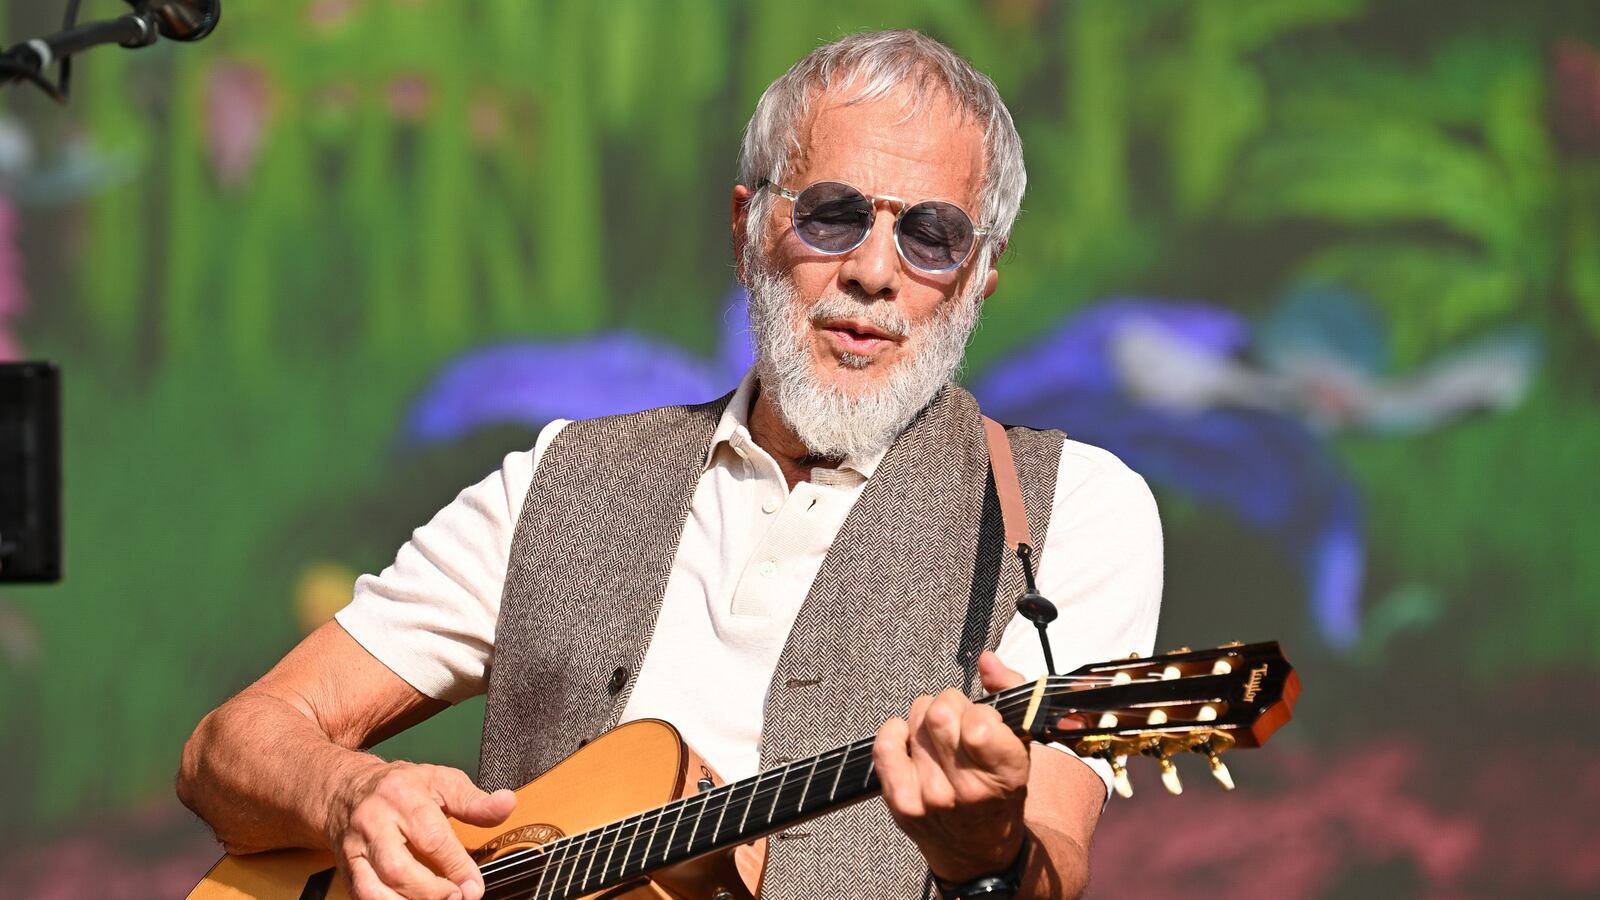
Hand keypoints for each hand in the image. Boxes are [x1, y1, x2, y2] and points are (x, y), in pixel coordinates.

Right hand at [326, 760, 516, 899]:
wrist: (348, 790)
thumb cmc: (402, 787)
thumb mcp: (442, 782)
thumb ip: (474, 801)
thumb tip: (507, 804)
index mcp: (402, 796)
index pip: (432, 837)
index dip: (457, 866)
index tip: (474, 885)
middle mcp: (373, 822)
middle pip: (398, 867)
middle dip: (432, 891)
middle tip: (457, 897)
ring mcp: (355, 847)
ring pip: (374, 888)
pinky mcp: (347, 868)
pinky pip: (362, 895)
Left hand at [874, 652, 1032, 883]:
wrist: (980, 851)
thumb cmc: (1000, 791)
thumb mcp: (1021, 744)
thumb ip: (1010, 692)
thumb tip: (987, 660)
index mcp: (1005, 774)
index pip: (978, 723)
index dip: (978, 710)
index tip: (983, 720)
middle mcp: (967, 789)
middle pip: (940, 713)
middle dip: (950, 704)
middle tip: (957, 719)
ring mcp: (931, 798)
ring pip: (914, 722)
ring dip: (926, 719)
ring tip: (939, 736)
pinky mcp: (902, 802)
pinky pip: (884, 745)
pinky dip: (895, 732)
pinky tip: (911, 740)